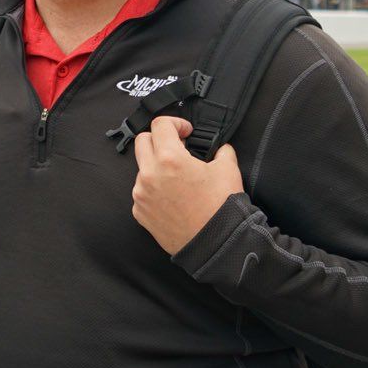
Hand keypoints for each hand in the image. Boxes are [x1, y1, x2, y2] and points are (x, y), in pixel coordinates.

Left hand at [131, 116, 241, 254]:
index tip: (185, 132)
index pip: (159, 125)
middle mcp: (149, 174)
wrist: (216, 244)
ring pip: (141, 168)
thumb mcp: (228, 169)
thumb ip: (220, 150)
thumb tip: (218, 147)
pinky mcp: (139, 212)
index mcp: (169, 159)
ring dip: (156, 166)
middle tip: (178, 149)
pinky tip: (173, 197)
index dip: (175, 123)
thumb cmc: (222, 207)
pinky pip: (142, 192)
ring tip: (178, 178)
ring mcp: (141, 194)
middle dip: (159, 140)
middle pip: (142, 141)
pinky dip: (154, 189)